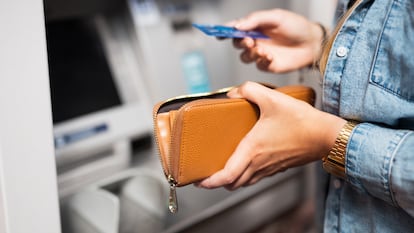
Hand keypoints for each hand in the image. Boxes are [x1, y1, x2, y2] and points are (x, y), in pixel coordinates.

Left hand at [197, 82, 344, 189]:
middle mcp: (259, 163)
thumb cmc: (302, 121)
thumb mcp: (273, 98)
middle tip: (206, 175)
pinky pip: (256, 177)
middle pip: (232, 183)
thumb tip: (234, 93)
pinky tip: (245, 163)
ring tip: (222, 171)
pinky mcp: (278, 168)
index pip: (227, 175)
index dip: (210, 182)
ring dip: (231, 180)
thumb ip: (250, 90)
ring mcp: (269, 168)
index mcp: (253, 149)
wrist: (326, 136)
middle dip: (217, 183)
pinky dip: (245, 176)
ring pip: (244, 183)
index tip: (199, 181)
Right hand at [229, 9, 325, 72]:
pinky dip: (262, 61)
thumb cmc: (296, 26)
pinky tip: (271, 57)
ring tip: (262, 50)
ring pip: (245, 57)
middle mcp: (255, 40)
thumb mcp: (276, 17)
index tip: (218, 33)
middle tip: (249, 40)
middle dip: (240, 42)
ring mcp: (260, 53)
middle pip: (237, 44)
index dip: (225, 31)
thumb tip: (237, 26)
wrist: (313, 43)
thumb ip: (255, 19)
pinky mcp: (267, 65)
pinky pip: (258, 65)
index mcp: (255, 26)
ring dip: (251, 53)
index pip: (236, 28)